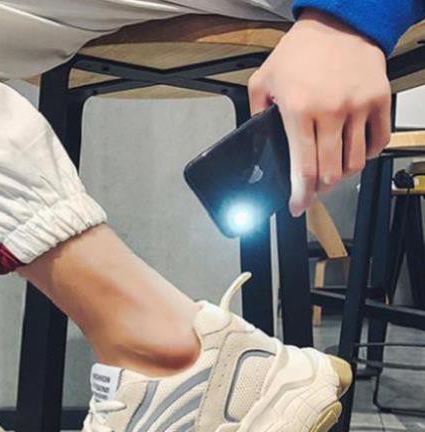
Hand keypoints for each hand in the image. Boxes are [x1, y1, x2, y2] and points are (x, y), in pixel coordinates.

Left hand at [249, 9, 391, 216]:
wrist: (340, 21)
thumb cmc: (301, 50)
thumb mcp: (264, 79)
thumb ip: (256, 112)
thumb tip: (256, 138)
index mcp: (299, 111)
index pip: (302, 168)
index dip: (300, 196)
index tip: (297, 207)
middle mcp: (330, 112)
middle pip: (329, 173)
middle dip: (318, 189)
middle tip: (312, 190)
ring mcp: (358, 106)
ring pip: (354, 162)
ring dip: (341, 175)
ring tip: (331, 171)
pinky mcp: (379, 99)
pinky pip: (378, 141)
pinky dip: (366, 154)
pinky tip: (354, 153)